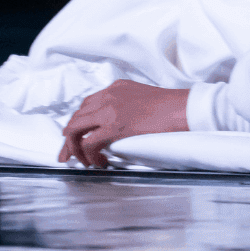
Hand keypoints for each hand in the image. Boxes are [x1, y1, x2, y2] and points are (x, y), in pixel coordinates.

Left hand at [58, 79, 190, 168]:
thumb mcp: (141, 97)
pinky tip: (97, 162)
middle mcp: (108, 96)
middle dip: (68, 138)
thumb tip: (117, 126)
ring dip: (74, 147)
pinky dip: (88, 155)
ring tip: (81, 161)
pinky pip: (89, 142)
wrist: (182, 108)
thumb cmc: (170, 106)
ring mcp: (109, 110)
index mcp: (115, 88)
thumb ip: (125, 106)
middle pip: (76, 117)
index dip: (77, 123)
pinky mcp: (114, 126)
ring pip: (75, 129)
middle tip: (68, 155)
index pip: (85, 105)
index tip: (75, 137)